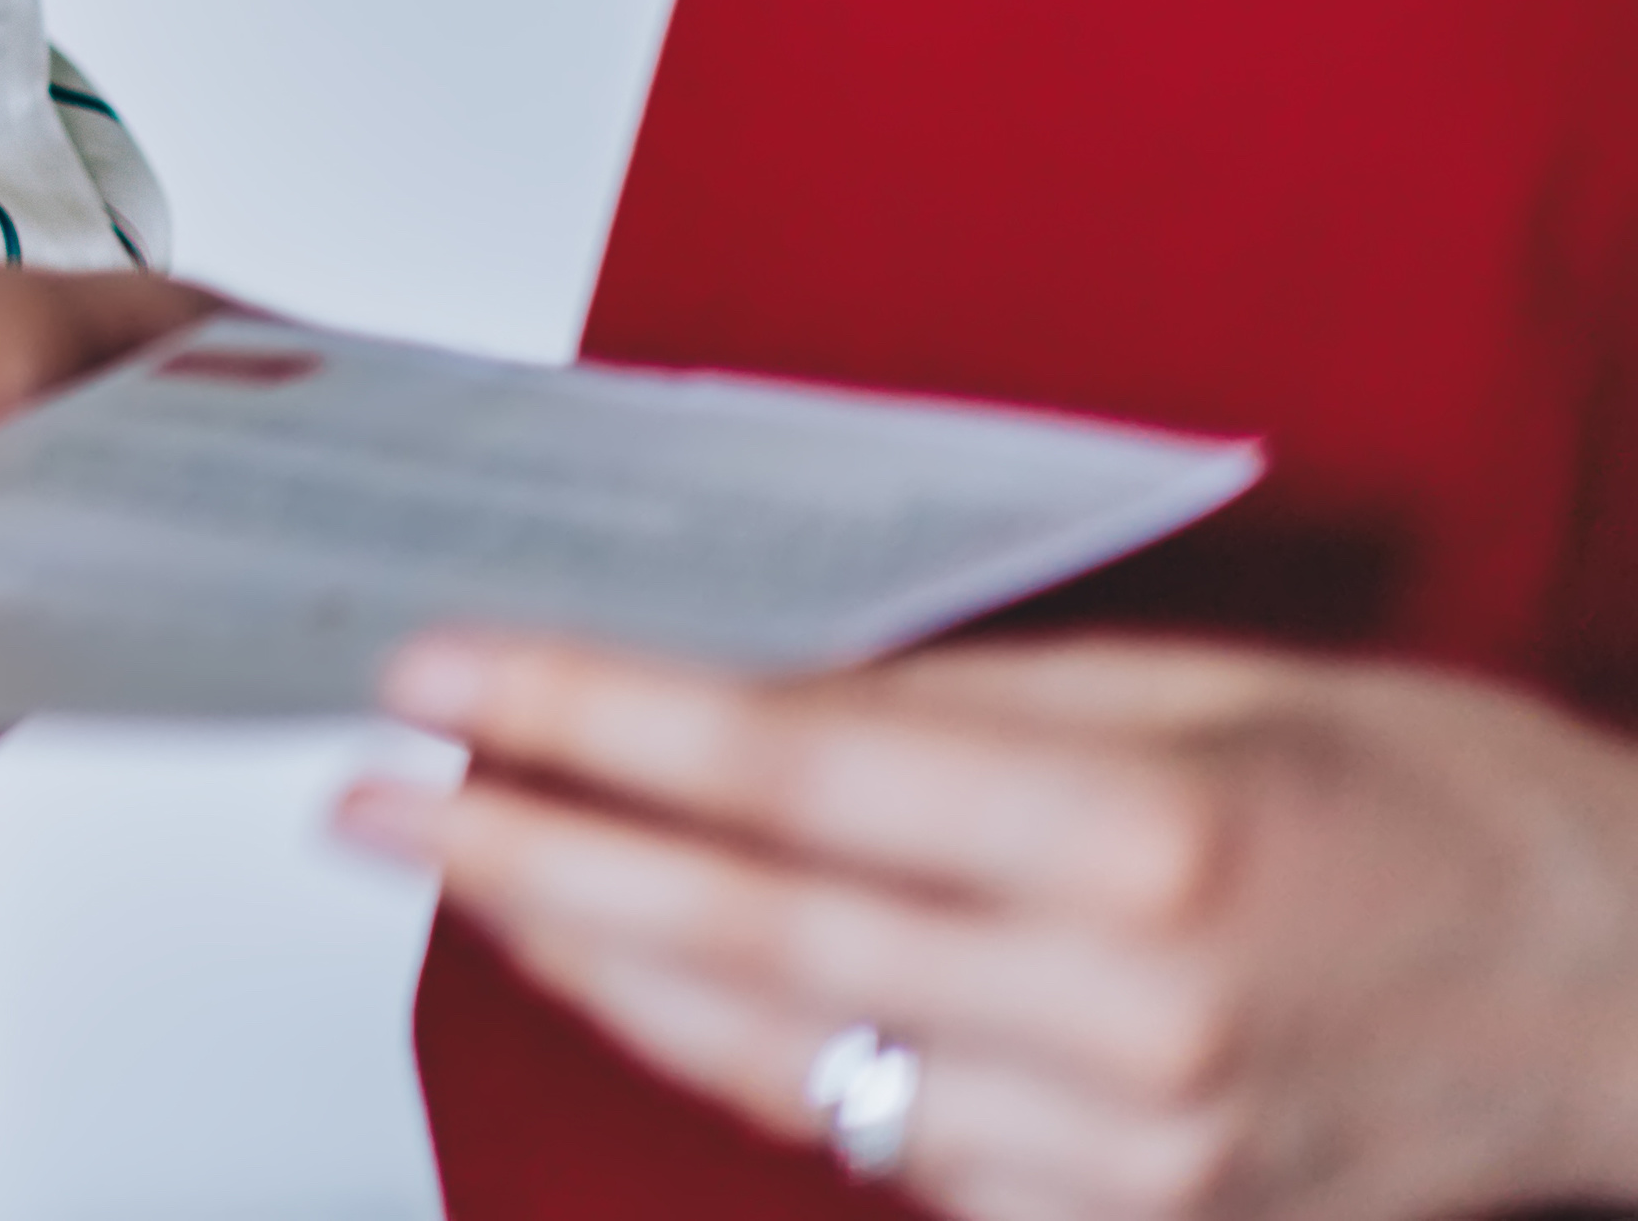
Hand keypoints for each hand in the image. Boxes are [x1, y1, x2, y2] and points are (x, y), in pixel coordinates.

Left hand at [350, 631, 1637, 1220]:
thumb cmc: (1468, 820)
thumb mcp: (1227, 691)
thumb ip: (978, 698)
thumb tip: (755, 681)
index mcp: (1144, 848)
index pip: (782, 771)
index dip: (584, 724)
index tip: (440, 681)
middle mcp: (1120, 1020)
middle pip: (741, 933)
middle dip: (523, 856)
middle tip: (367, 793)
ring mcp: (1122, 1155)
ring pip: (780, 1057)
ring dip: (597, 962)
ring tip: (461, 871)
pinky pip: (880, 1140)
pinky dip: (746, 1054)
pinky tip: (650, 979)